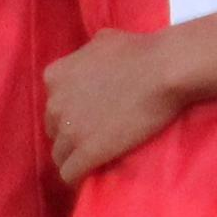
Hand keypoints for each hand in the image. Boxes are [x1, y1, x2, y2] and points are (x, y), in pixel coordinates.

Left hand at [44, 29, 192, 182]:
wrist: (162, 70)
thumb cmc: (139, 50)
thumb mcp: (102, 40)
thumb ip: (85, 54)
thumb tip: (89, 62)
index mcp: (55, 76)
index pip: (53, 104)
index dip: (71, 112)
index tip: (89, 115)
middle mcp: (54, 103)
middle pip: (54, 129)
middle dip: (71, 133)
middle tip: (97, 134)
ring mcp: (69, 130)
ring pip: (59, 155)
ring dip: (75, 157)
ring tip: (96, 158)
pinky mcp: (86, 152)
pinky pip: (70, 174)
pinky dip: (79, 176)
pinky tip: (91, 174)